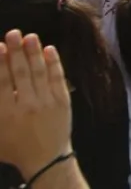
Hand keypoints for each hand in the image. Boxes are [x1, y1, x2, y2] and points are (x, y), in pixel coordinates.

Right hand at [0, 31, 72, 177]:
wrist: (46, 159)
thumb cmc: (15, 147)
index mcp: (5, 113)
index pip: (1, 83)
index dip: (0, 63)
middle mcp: (25, 105)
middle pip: (20, 73)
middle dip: (16, 51)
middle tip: (13, 33)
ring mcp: (46, 102)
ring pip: (39, 72)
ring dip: (34, 53)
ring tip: (30, 36)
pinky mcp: (62, 100)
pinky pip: (57, 78)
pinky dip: (53, 63)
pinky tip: (49, 49)